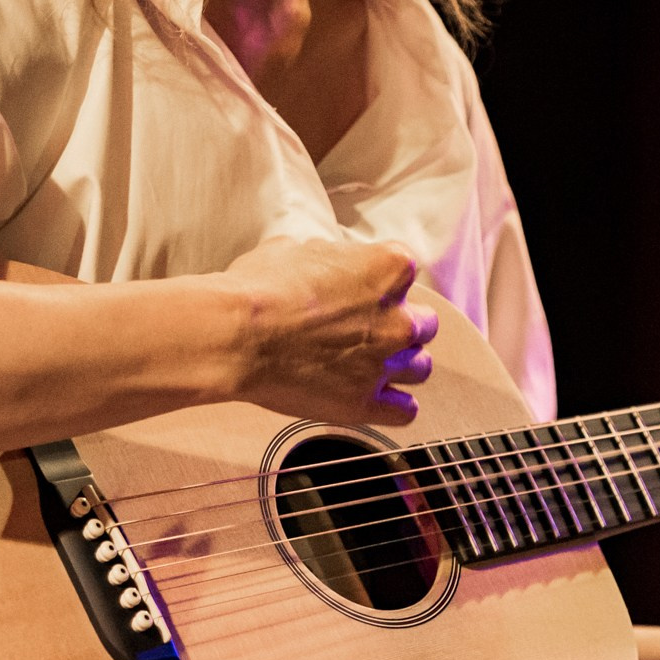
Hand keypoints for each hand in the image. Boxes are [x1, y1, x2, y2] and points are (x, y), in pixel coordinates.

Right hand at [220, 235, 438, 424]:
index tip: (362, 290)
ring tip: (373, 364)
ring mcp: (384, 364)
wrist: (236, 335)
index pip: (405, 271)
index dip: (380, 281)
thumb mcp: (294, 249)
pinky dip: (394, 405)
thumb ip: (326, 258)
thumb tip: (320, 263)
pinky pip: (405, 411)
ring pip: (420, 367)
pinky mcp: (365, 404)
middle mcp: (397, 318)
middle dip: (399, 324)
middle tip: (369, 328)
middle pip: (423, 323)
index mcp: (388, 269)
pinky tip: (376, 398)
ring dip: (401, 365)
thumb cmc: (259, 289)